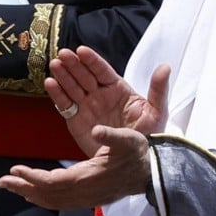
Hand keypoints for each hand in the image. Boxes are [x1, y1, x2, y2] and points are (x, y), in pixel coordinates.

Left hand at [0, 125, 150, 208]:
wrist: (158, 172)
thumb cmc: (142, 152)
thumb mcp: (130, 139)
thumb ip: (112, 136)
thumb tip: (98, 130)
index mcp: (93, 176)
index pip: (57, 181)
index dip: (35, 177)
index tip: (16, 169)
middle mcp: (88, 190)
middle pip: (51, 194)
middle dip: (25, 187)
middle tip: (2, 181)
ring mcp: (90, 196)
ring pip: (55, 199)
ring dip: (32, 192)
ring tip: (12, 185)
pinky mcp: (91, 196)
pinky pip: (63, 200)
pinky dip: (46, 196)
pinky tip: (35, 191)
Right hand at [44, 46, 168, 156]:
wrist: (135, 164)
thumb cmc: (149, 137)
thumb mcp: (157, 113)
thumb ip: (158, 90)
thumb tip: (165, 67)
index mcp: (118, 89)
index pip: (102, 70)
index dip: (92, 60)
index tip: (81, 51)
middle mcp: (100, 94)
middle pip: (84, 75)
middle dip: (73, 64)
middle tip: (64, 54)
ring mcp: (86, 106)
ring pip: (72, 86)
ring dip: (62, 75)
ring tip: (55, 65)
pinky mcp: (75, 119)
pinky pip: (64, 104)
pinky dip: (56, 94)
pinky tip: (50, 83)